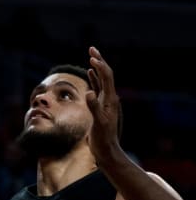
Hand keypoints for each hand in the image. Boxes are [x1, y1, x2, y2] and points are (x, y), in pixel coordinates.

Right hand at [85, 46, 123, 165]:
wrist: (107, 150)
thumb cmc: (103, 138)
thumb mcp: (99, 123)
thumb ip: (94, 107)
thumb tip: (89, 92)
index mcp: (110, 100)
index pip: (107, 77)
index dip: (100, 65)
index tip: (91, 56)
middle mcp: (109, 98)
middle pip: (106, 75)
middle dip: (99, 61)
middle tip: (92, 48)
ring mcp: (105, 101)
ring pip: (102, 79)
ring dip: (97, 67)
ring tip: (91, 56)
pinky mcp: (100, 106)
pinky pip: (98, 87)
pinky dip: (94, 78)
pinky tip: (90, 73)